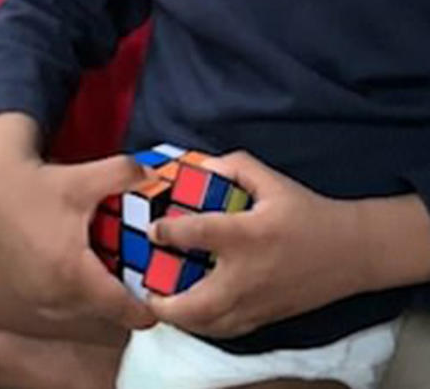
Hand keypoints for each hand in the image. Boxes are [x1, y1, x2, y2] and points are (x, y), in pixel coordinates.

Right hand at [0, 113, 155, 329]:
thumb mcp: (84, 178)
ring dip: (101, 297)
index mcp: (74, 272)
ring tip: (109, 267)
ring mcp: (39, 299)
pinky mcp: (29, 297)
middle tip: (137, 270)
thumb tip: (156, 176)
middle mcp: (55, 295)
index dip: (149, 306)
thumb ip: (124, 174)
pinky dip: (78, 295)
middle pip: (109, 314)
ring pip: (87, 312)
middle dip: (126, 297)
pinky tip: (81, 267)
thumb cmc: (40, 185)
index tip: (159, 290)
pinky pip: (66, 307)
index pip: (126, 311)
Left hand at [146, 151, 364, 337]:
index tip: (153, 229)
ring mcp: (257, 302)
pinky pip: (224, 332)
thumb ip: (233, 166)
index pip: (199, 234)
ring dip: (178, 318)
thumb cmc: (308, 214)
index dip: (168, 232)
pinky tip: (188, 312)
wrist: (352, 252)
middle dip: (164, 302)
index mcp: (249, 234)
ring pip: (208, 325)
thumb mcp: (272, 181)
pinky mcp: (265, 317)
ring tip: (159, 301)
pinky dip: (200, 326)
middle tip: (144, 286)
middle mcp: (249, 274)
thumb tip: (200, 166)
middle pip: (198, 303)